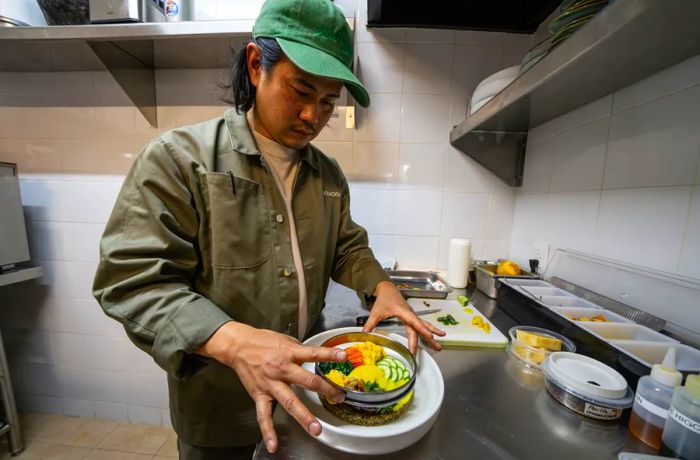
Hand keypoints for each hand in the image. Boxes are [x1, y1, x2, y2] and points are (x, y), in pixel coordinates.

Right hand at [196, 321, 346, 452]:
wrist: (239, 346)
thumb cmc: (263, 341)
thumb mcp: (285, 339)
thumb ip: (300, 350)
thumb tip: (316, 355)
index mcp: (289, 353)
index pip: (313, 354)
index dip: (329, 355)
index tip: (343, 357)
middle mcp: (282, 369)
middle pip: (306, 381)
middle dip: (324, 390)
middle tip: (338, 398)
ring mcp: (271, 384)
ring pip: (289, 402)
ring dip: (303, 416)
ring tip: (315, 428)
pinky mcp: (259, 395)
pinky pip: (264, 415)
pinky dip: (268, 431)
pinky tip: (273, 444)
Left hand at [362, 281, 445, 353]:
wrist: (387, 289)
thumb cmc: (383, 299)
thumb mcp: (375, 312)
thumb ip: (370, 324)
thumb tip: (365, 335)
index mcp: (403, 311)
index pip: (414, 322)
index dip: (422, 329)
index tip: (430, 336)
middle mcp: (410, 314)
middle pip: (421, 327)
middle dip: (429, 337)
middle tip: (437, 347)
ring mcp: (412, 315)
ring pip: (424, 326)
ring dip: (432, 335)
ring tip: (440, 345)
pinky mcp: (412, 317)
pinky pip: (421, 325)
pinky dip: (427, 331)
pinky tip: (434, 337)